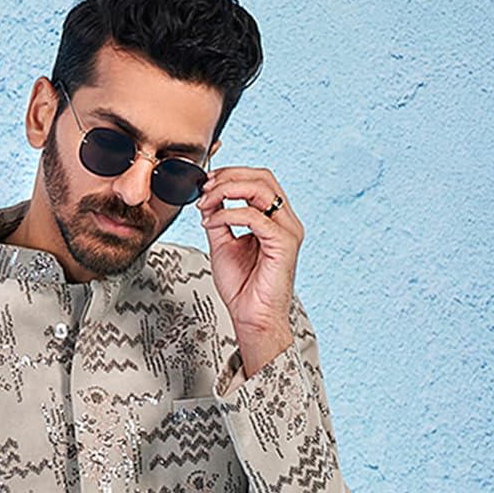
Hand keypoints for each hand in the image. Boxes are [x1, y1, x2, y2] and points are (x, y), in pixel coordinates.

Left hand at [196, 167, 303, 338]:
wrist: (252, 318)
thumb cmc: (243, 289)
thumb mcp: (223, 245)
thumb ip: (218, 219)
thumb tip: (208, 197)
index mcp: (275, 219)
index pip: (259, 181)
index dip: (232, 174)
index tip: (207, 182)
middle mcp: (285, 221)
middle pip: (263, 177)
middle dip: (230, 176)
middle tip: (206, 187)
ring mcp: (287, 230)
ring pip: (261, 189)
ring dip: (227, 190)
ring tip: (206, 202)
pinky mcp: (283, 243)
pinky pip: (254, 216)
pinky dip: (228, 214)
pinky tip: (212, 223)